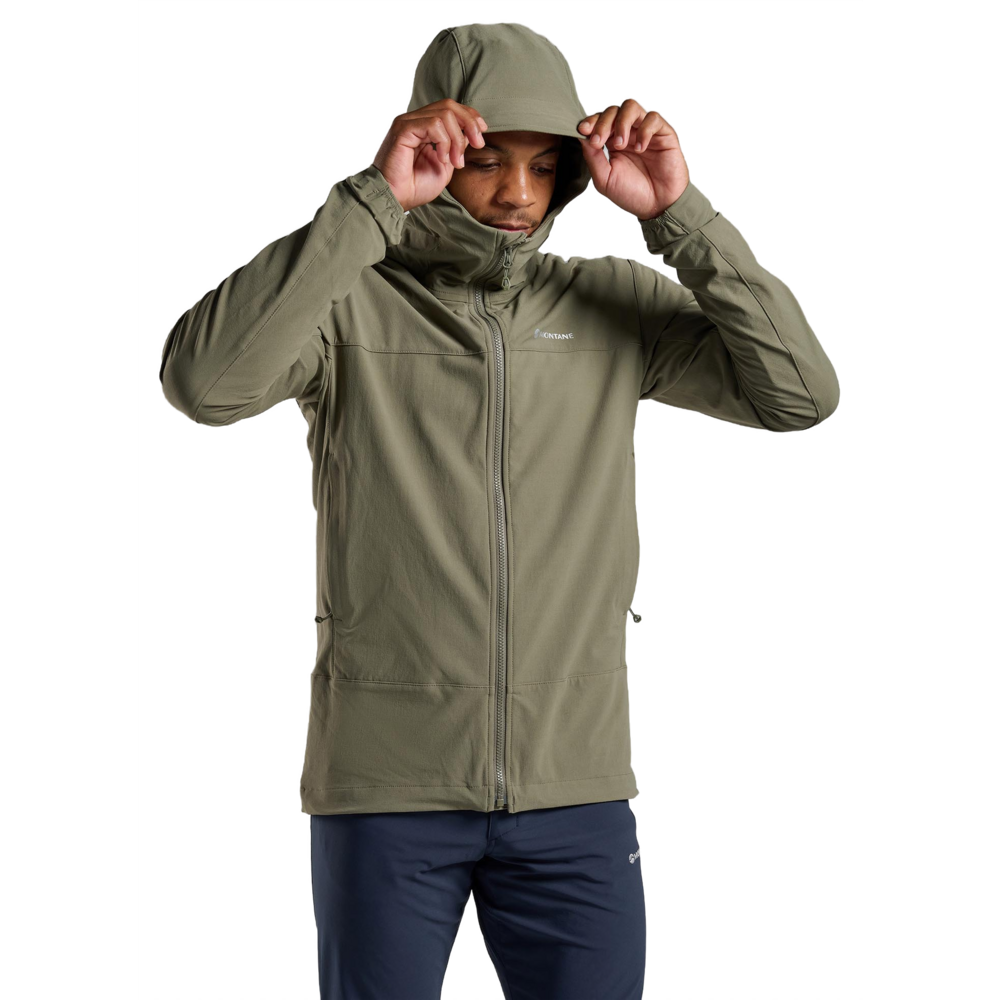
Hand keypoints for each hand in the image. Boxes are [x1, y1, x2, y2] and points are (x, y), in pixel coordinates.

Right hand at [372, 99, 488, 213]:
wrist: (395, 199)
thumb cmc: (414, 187)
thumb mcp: (444, 166)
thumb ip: (455, 148)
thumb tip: (469, 133)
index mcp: (421, 127)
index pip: (448, 109)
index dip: (469, 116)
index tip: (482, 132)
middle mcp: (413, 120)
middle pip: (449, 105)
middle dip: (469, 123)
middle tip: (478, 144)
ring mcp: (407, 122)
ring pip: (444, 114)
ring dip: (457, 139)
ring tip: (455, 161)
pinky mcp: (403, 128)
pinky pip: (433, 124)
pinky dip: (444, 142)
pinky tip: (441, 158)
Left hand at [577, 98, 690, 220]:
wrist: (658, 207)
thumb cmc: (632, 194)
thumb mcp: (605, 179)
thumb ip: (593, 157)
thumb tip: (581, 136)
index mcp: (611, 141)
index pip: (599, 120)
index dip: (591, 121)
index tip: (582, 130)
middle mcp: (628, 131)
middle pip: (612, 109)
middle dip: (602, 123)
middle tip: (599, 142)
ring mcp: (645, 130)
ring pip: (631, 105)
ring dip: (621, 122)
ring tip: (620, 145)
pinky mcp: (664, 132)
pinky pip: (653, 118)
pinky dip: (644, 131)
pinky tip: (640, 149)